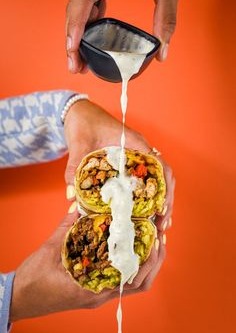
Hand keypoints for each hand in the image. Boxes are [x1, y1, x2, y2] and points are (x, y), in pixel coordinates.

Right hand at [10, 205, 165, 320]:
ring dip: (147, 264)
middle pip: (140, 284)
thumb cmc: (33, 280)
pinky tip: (132, 250)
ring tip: (153, 242)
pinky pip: (121, 281)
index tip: (156, 239)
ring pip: (133, 285)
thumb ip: (68, 227)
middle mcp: (100, 295)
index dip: (148, 259)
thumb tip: (81, 205)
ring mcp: (98, 295)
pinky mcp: (94, 291)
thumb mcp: (51, 249)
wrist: (19, 298)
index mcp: (93, 288)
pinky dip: (131, 266)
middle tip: (160, 237)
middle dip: (155, 260)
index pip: (132, 278)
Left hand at [64, 99, 174, 231]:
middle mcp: (140, 150)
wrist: (79, 113)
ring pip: (157, 180)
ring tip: (159, 224)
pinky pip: (145, 180)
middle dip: (166, 200)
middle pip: (164, 177)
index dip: (164, 188)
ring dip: (161, 200)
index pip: (159, 165)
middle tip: (162, 224)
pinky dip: (148, 196)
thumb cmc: (83, 123)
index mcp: (135, 142)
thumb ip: (75, 167)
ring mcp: (136, 156)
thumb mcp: (79, 143)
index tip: (161, 208)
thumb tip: (72, 197)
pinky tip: (144, 212)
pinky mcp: (129, 163)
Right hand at [66, 0, 181, 72]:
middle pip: (76, 8)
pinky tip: (90, 44)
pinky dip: (87, 28)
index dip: (75, 25)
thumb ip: (166, 19)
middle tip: (76, 67)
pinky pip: (89, 7)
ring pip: (80, 10)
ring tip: (82, 63)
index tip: (73, 49)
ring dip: (78, 37)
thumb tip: (162, 54)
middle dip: (73, 40)